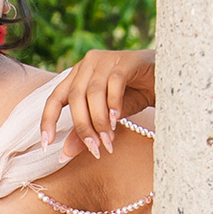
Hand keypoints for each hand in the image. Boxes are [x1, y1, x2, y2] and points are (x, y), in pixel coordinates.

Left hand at [40, 48, 154, 158]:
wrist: (167, 79)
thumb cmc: (134, 95)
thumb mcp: (106, 118)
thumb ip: (85, 132)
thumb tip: (63, 154)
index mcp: (77, 76)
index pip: (55, 98)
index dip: (48, 120)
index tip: (46, 144)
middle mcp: (87, 64)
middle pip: (74, 98)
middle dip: (83, 127)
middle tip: (95, 149)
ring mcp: (105, 59)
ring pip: (93, 93)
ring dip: (99, 121)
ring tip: (109, 140)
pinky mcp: (125, 60)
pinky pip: (114, 84)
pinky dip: (113, 105)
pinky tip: (117, 120)